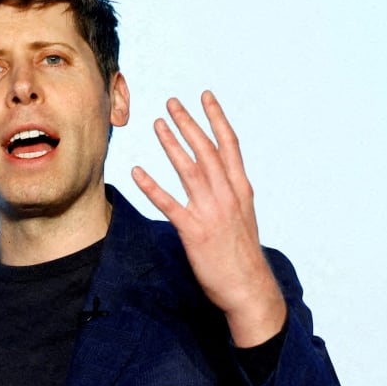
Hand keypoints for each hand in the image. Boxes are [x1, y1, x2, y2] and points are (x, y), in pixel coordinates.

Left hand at [131, 91, 286, 346]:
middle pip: (207, 150)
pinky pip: (169, 204)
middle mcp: (228, 196)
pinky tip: (136, 171)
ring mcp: (211, 212)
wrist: (250, 289)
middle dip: (189, 123)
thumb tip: (219, 174)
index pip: (229, 145)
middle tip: (172, 101)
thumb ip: (230, 192)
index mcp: (240, 190)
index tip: (205, 96)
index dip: (216, 118)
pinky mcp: (194, 231)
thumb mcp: (243, 216)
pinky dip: (152, 187)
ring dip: (172, 144)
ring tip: (157, 123)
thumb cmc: (242, 253)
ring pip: (189, 170)